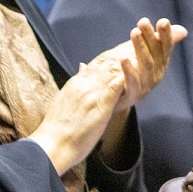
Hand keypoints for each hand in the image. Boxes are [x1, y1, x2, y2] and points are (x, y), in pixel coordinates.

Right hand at [29, 56, 125, 174]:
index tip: (120, 51)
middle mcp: (83, 84)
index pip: (94, 64)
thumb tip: (81, 69)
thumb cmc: (56, 129)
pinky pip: (114, 88)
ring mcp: (92, 94)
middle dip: (120, 55)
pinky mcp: (100, 107)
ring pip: (111, 72)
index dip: (108, 57)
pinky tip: (136, 72)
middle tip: (134, 47)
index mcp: (75, 84)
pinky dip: (126, 78)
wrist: (52, 144)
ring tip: (140, 54)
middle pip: (104, 64)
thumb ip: (75, 86)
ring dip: (126, 62)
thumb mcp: (64, 101)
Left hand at [102, 18, 186, 112]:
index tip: (163, 21)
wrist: (116, 98)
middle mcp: (156, 75)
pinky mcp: (132, 95)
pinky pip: (132, 83)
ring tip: (134, 32)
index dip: (166, 35)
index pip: (166, 47)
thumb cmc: (131, 71)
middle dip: (150, 37)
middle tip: (143, 22)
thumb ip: (159, 41)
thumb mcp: (144, 53)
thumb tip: (183, 30)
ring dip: (140, 48)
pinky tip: (123, 57)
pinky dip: (129, 70)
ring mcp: (145, 86)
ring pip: (146, 66)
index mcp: (160, 63)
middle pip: (156, 54)